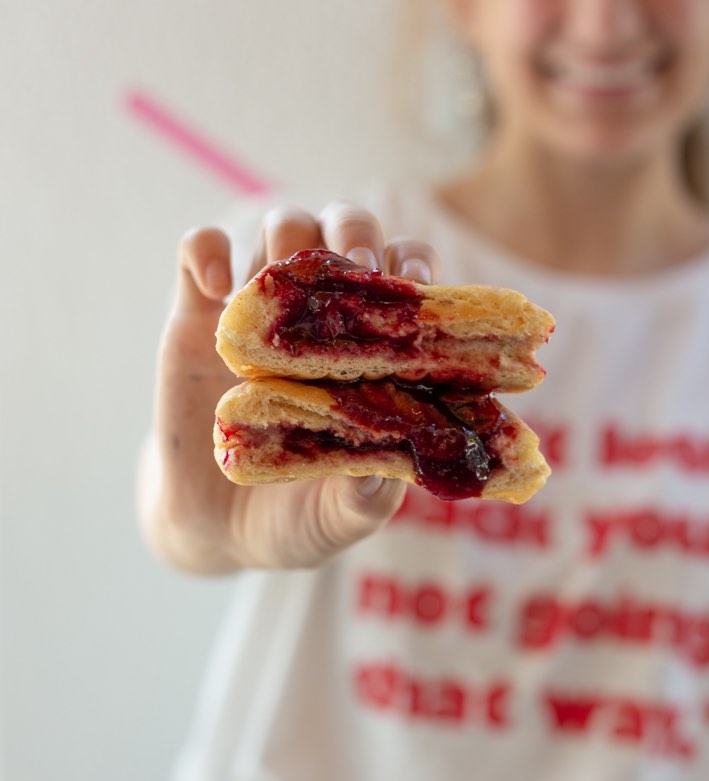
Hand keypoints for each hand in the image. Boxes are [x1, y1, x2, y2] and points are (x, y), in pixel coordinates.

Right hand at [138, 202, 441, 572]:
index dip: (414, 266)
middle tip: (359, 268)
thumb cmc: (301, 516)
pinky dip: (206, 250)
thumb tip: (390, 472)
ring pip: (283, 226)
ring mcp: (262, 310)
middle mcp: (323, 316)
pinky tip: (218, 287)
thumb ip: (367, 498)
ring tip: (288, 280)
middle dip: (356, 234)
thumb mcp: (341, 519)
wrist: (219, 531)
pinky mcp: (196, 315)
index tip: (416, 283)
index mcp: (374, 347)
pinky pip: (197, 248)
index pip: (405, 277)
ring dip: (291, 237)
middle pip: (346, 230)